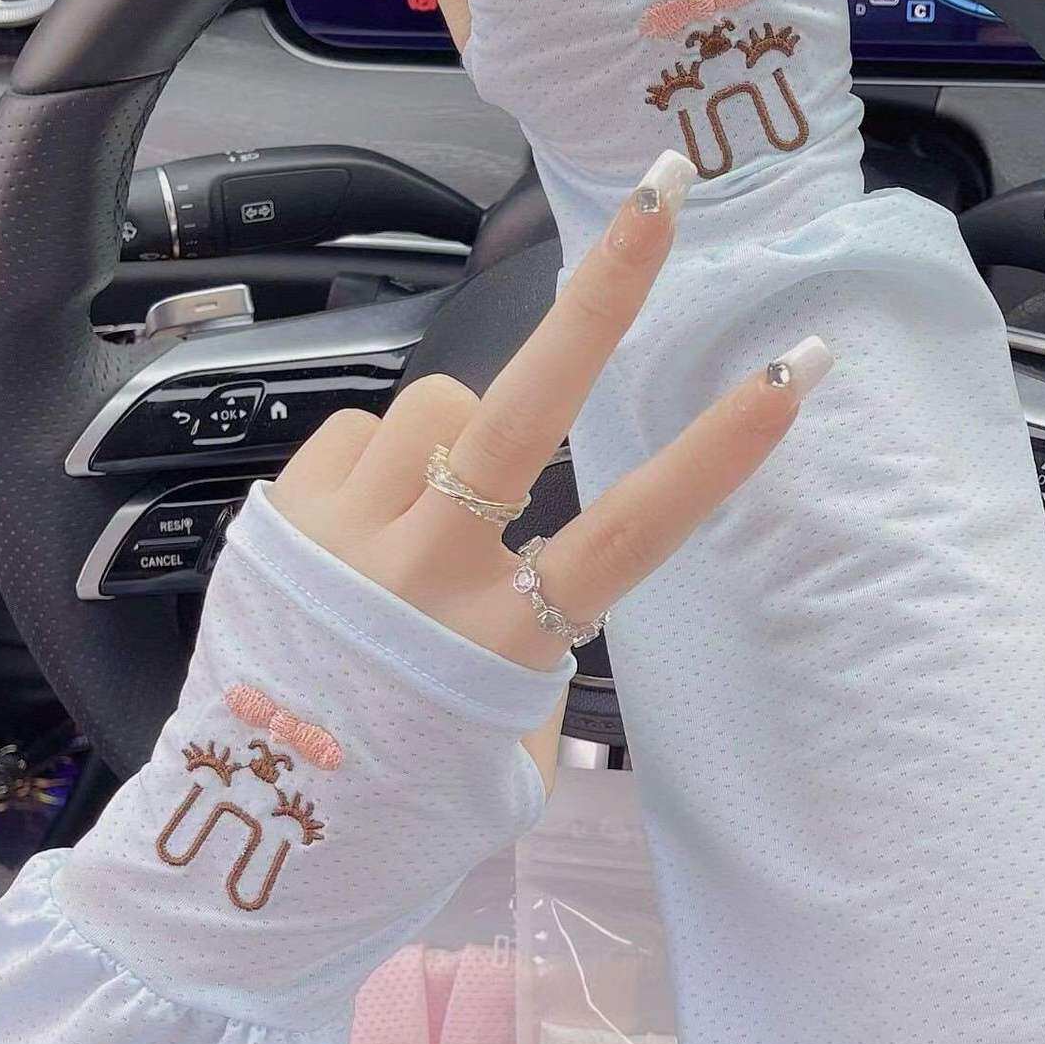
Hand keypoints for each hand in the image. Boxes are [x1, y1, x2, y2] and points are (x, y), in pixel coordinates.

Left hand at [266, 158, 830, 780]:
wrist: (253, 844)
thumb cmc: (403, 812)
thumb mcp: (508, 756)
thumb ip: (536, 661)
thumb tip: (531, 577)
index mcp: (505, 647)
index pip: (632, 532)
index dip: (716, 452)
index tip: (791, 371)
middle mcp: (429, 578)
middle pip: (524, 410)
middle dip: (603, 297)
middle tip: (661, 199)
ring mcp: (347, 540)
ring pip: (436, 406)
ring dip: (458, 435)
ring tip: (436, 505)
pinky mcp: (282, 519)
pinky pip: (359, 432)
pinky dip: (378, 461)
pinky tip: (366, 522)